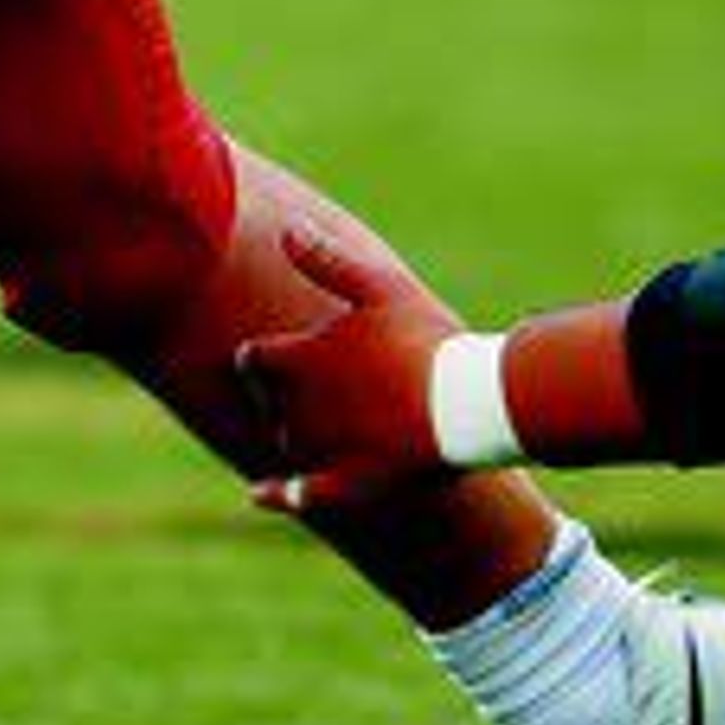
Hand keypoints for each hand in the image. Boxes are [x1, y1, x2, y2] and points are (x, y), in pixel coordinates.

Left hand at [233, 223, 465, 521]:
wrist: (470, 402)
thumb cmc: (426, 339)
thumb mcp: (379, 288)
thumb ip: (326, 260)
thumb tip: (285, 229)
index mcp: (302, 359)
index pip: (254, 359)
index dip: (261, 357)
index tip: (273, 353)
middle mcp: (300, 407)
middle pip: (269, 404)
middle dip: (278, 394)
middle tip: (311, 385)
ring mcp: (323, 449)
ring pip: (288, 442)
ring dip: (290, 433)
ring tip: (320, 422)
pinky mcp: (350, 484)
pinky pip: (302, 495)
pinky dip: (279, 495)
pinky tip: (258, 494)